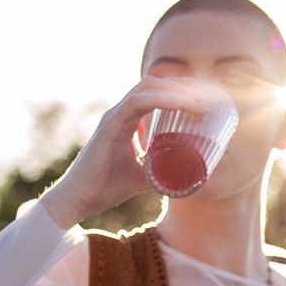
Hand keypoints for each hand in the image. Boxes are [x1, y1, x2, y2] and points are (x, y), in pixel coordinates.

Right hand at [40, 74, 208, 227]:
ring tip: (199, 102)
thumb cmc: (105, 188)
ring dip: (176, 92)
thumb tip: (186, 178)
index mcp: (125, 120)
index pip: (153, 93)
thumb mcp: (142, 177)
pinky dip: (161, 100)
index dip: (177, 90)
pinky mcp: (109, 126)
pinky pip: (137, 104)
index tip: (201, 97)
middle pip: (153, 85)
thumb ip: (160, 172)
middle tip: (206, 98)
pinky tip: (180, 104)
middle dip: (181, 86)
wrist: (79, 200)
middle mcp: (118, 113)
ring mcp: (113, 117)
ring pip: (147, 89)